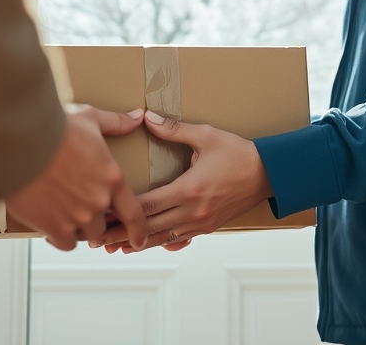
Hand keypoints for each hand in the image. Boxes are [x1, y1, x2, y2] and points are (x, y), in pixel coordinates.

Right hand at [6, 105, 148, 250]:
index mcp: (112, 177)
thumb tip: (136, 118)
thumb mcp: (89, 118)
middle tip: (81, 211)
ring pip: (85, 235)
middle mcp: (99, 201)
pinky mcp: (54, 227)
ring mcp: (78, 217)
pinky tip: (51, 227)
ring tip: (64, 214)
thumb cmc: (54, 127)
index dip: (138, 231)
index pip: (134, 213)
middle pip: (104, 225)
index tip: (138, 240)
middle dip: (96, 220)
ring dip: (78, 228)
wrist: (21, 142)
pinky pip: (64, 243)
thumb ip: (115, 123)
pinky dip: (59, 237)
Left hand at [95, 110, 271, 250]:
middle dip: (121, 233)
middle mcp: (193, 211)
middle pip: (149, 228)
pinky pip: (177, 240)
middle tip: (96, 237)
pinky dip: (158, 243)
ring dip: (136, 243)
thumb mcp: (207, 136)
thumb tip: (147, 118)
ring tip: (113, 247)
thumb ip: (175, 129)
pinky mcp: (207, 227)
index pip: (147, 204)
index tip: (102, 210)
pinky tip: (144, 245)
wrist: (269, 174)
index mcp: (189, 189)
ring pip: (162, 239)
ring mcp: (201, 222)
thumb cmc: (238, 153)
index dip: (121, 209)